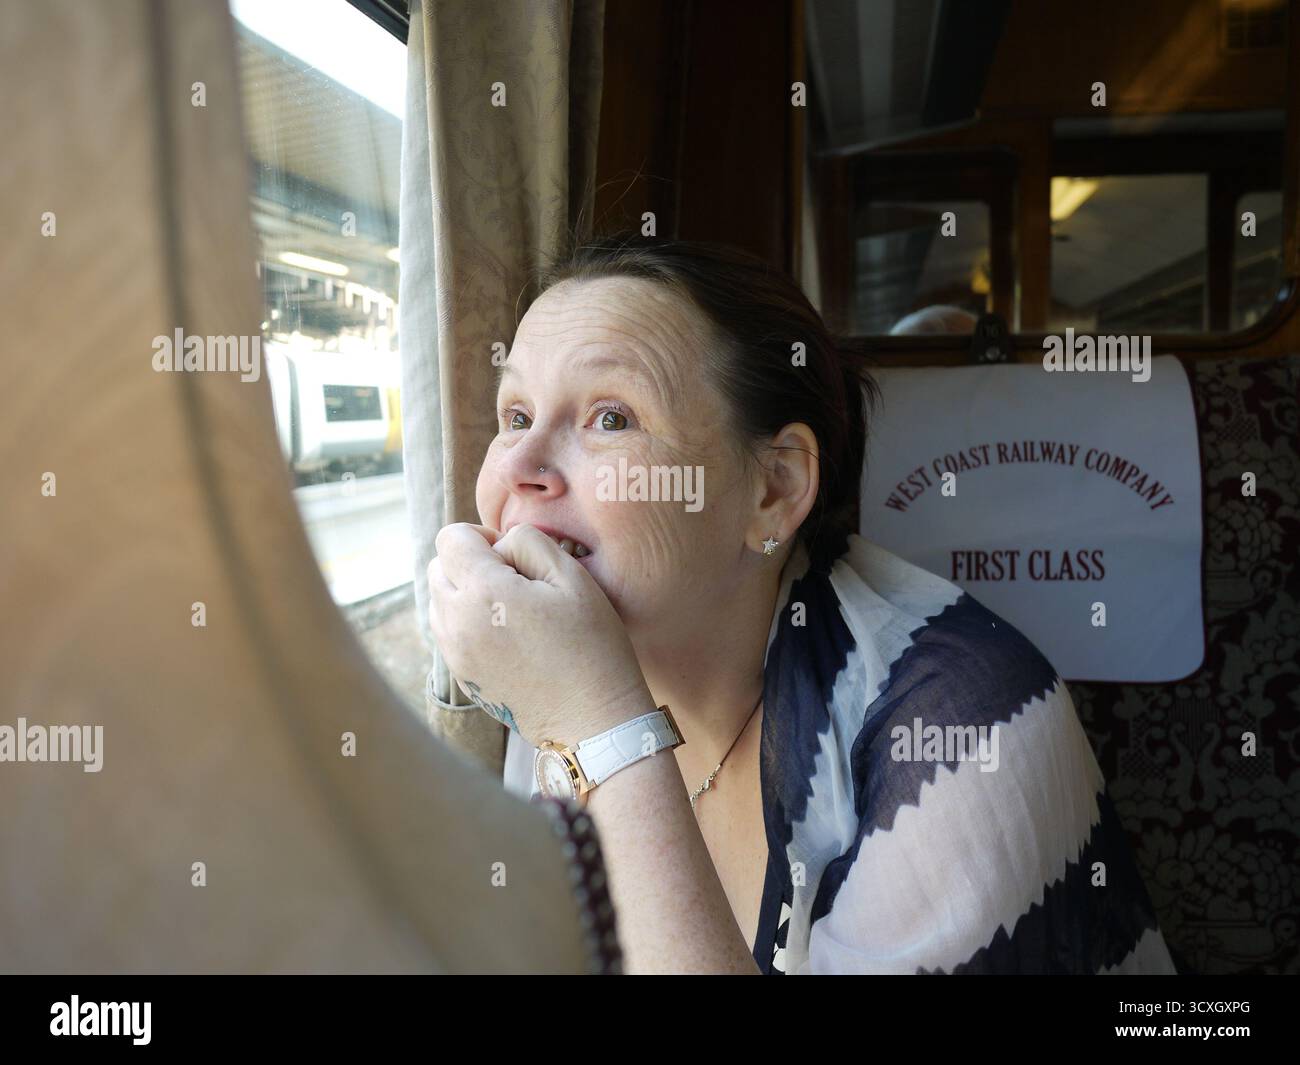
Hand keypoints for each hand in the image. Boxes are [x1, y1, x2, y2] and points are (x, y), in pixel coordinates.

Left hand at [426, 522, 655, 746]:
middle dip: (471, 563)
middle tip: (516, 582)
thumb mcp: (572, 578)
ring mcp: (455, 654)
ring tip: (512, 611)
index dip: (481, 535)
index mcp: (483, 593)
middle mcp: (457, 622)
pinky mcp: (461, 677)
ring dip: (466, 593)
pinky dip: (468, 623)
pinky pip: (449, 632)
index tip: (511, 555)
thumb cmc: (591, 646)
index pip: (450, 538)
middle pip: (438, 567)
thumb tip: (499, 545)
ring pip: (439, 601)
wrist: (592, 720)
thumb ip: (528, 543)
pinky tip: (509, 637)